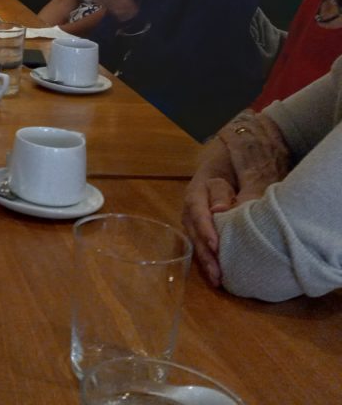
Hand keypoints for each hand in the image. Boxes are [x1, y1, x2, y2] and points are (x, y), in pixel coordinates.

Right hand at [181, 110, 290, 286]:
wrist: (237, 157)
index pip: (197, 208)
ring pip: (195, 238)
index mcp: (198, 187)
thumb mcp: (243, 172)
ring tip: (218, 280)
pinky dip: (209, 257)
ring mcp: (196, 215)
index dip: (205, 227)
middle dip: (205, 252)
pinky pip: (202, 242)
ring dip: (206, 259)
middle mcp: (193, 203)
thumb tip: (223, 212)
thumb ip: (236, 191)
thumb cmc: (241, 164)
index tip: (216, 244)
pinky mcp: (204, 226)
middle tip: (217, 273)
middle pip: (193, 228)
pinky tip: (220, 274)